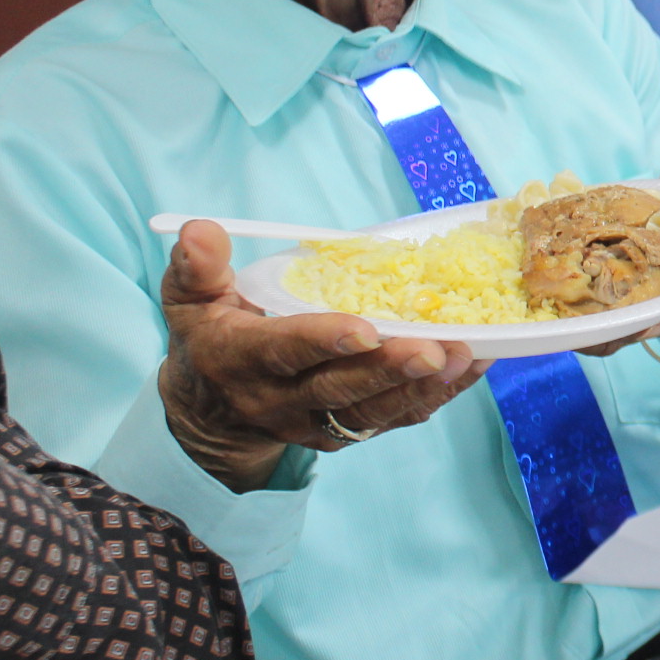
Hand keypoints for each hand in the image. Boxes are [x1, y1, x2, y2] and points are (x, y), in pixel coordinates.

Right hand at [158, 222, 488, 491]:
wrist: (208, 413)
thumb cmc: (208, 338)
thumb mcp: (189, 301)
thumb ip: (196, 267)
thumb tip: (201, 228)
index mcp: (241, 360)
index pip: (285, 351)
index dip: (325, 340)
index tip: (367, 329)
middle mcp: (278, 400)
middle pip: (338, 389)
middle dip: (388, 371)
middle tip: (435, 349)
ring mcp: (312, 422)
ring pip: (371, 412)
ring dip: (421, 388)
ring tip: (465, 356)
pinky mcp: (341, 431)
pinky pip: (391, 419)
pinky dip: (433, 396)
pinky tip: (470, 366)